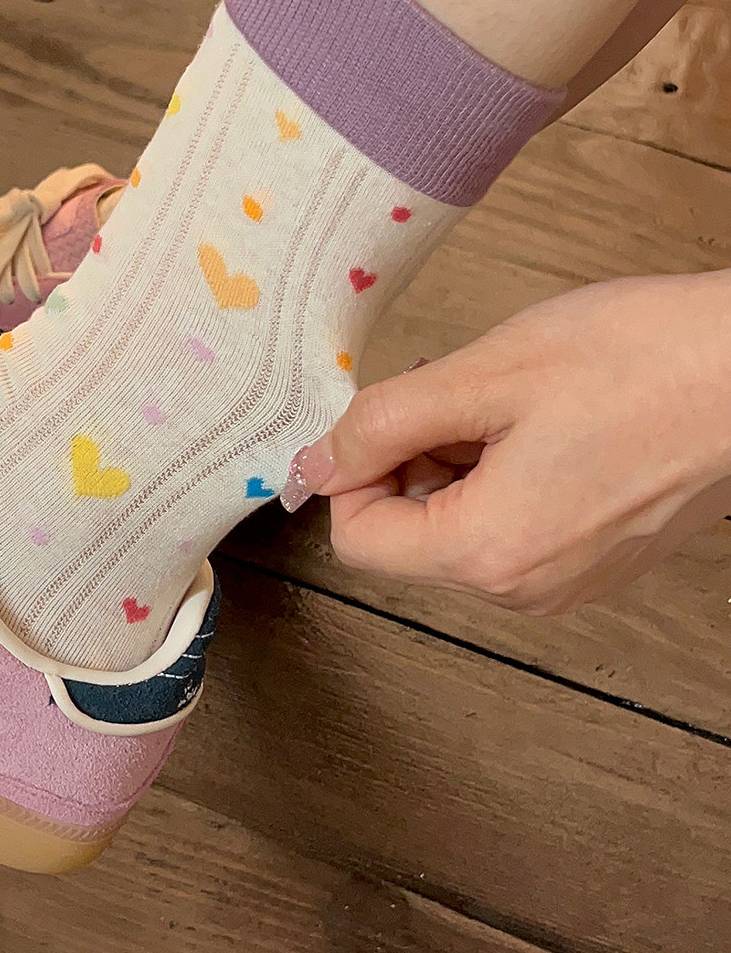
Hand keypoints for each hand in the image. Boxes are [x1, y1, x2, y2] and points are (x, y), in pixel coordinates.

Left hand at [300, 272, 730, 613]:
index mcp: (489, 553)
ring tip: (514, 399)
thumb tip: (315, 464)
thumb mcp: (484, 375)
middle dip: (414, 456)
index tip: (390, 411)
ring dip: (461, 458)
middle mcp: (527, 588)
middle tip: (462, 389)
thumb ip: (382, 423)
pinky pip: (516, 525)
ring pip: (462, 526)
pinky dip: (507, 471)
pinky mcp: (601, 558)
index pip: (357, 540)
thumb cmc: (637, 363)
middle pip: (410, 535)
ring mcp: (571, 580)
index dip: (355, 467)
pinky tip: (549, 420)